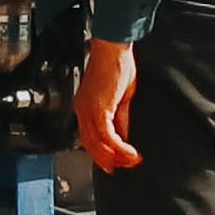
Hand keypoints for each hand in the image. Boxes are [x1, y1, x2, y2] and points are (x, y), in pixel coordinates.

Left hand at [74, 37, 139, 174]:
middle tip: (126, 166)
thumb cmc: (117, 65)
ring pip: (98, 145)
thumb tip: (123, 137)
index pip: (89, 139)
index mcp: (85, 107)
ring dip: (117, 156)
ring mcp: (88, 111)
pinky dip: (120, 147)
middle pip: (91, 146)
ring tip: (132, 160)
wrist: (113, 48)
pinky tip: (130, 151)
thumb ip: (120, 119)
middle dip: (109, 160)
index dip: (101, 155)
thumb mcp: (121, 98)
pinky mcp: (99, 109)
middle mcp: (83, 110)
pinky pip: (107, 136)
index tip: (114, 165)